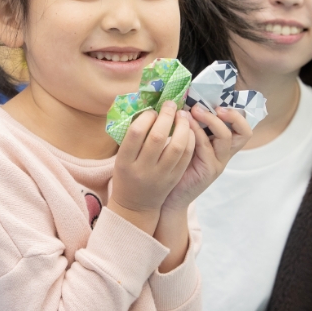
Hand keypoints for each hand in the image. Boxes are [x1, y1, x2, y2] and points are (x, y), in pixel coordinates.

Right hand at [109, 101, 196, 232]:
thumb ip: (133, 137)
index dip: (146, 117)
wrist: (136, 205)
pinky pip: (186, 156)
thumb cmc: (127, 175)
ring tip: (182, 115)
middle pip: (157, 137)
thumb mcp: (121, 158)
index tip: (152, 111)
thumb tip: (149, 109)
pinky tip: (189, 130)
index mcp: (124, 162)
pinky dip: (190, 139)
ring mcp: (160, 175)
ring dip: (182, 126)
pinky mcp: (174, 178)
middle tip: (171, 105)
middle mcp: (142, 169)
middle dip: (166, 116)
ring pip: (177, 146)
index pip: (136, 133)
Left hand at [160, 104, 251, 213]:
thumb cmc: (177, 166)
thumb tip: (187, 98)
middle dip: (232, 115)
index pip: (242, 127)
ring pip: (226, 137)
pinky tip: (185, 124)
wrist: (169, 195)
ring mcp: (218, 162)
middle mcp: (225, 153)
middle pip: (244, 132)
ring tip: (194, 110)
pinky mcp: (208, 170)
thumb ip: (193, 124)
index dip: (237, 113)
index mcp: (222, 145)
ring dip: (210, 120)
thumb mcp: (189, 142)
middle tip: (214, 106)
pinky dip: (196, 131)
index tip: (219, 102)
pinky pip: (206, 146)